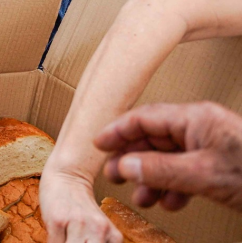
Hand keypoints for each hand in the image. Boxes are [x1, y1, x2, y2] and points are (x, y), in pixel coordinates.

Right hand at [40, 165, 121, 242]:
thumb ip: (100, 242)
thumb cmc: (81, 207)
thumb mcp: (99, 228)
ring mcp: (78, 224)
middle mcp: (99, 230)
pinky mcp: (57, 220)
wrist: (67, 177)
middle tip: (74, 242)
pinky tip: (55, 237)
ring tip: (65, 239)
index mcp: (113, 236)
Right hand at [95, 102, 241, 211]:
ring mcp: (211, 145)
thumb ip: (162, 170)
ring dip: (152, 179)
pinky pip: (187, 171)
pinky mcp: (220, 164)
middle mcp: (200, 128)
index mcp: (195, 119)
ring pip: (169, 158)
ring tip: (141, 196)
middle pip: (154, 139)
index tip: (100, 145)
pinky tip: (170, 201)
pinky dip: (174, 187)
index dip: (118, 131)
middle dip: (132, 160)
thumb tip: (126, 165)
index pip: (144, 118)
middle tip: (114, 175)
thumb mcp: (205, 174)